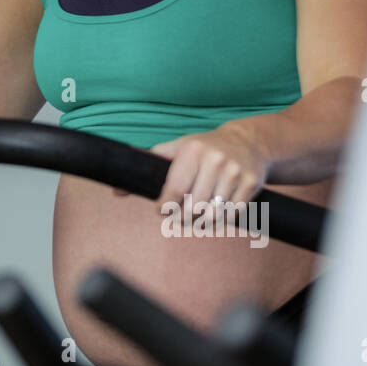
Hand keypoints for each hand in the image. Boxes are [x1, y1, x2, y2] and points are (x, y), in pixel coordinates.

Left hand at [116, 122, 268, 216]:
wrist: (248, 141)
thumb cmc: (203, 148)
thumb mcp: (176, 149)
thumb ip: (148, 166)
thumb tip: (116, 190)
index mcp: (192, 150)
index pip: (174, 189)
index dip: (164, 206)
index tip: (160, 209)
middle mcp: (215, 159)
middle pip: (193, 206)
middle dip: (181, 218)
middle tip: (177, 218)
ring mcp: (235, 172)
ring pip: (212, 214)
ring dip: (200, 224)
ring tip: (193, 220)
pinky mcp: (251, 183)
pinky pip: (231, 214)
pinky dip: (219, 222)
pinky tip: (212, 217)